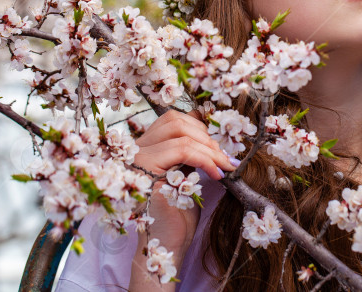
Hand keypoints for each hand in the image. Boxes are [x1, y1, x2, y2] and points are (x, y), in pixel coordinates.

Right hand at [130, 109, 236, 288]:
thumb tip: (211, 134)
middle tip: (225, 158)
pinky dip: (205, 159)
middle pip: (176, 121)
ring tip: (224, 166)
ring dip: (210, 149)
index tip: (220, 146)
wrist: (170, 243)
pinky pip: (181, 151)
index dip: (201, 126)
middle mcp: (137, 150)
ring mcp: (138, 159)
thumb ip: (191, 153)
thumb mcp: (187, 174)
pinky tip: (216, 174)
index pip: (172, 119)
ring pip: (181, 134)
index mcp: (146, 147)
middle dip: (207, 137)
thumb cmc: (179, 213)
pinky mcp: (146, 172)